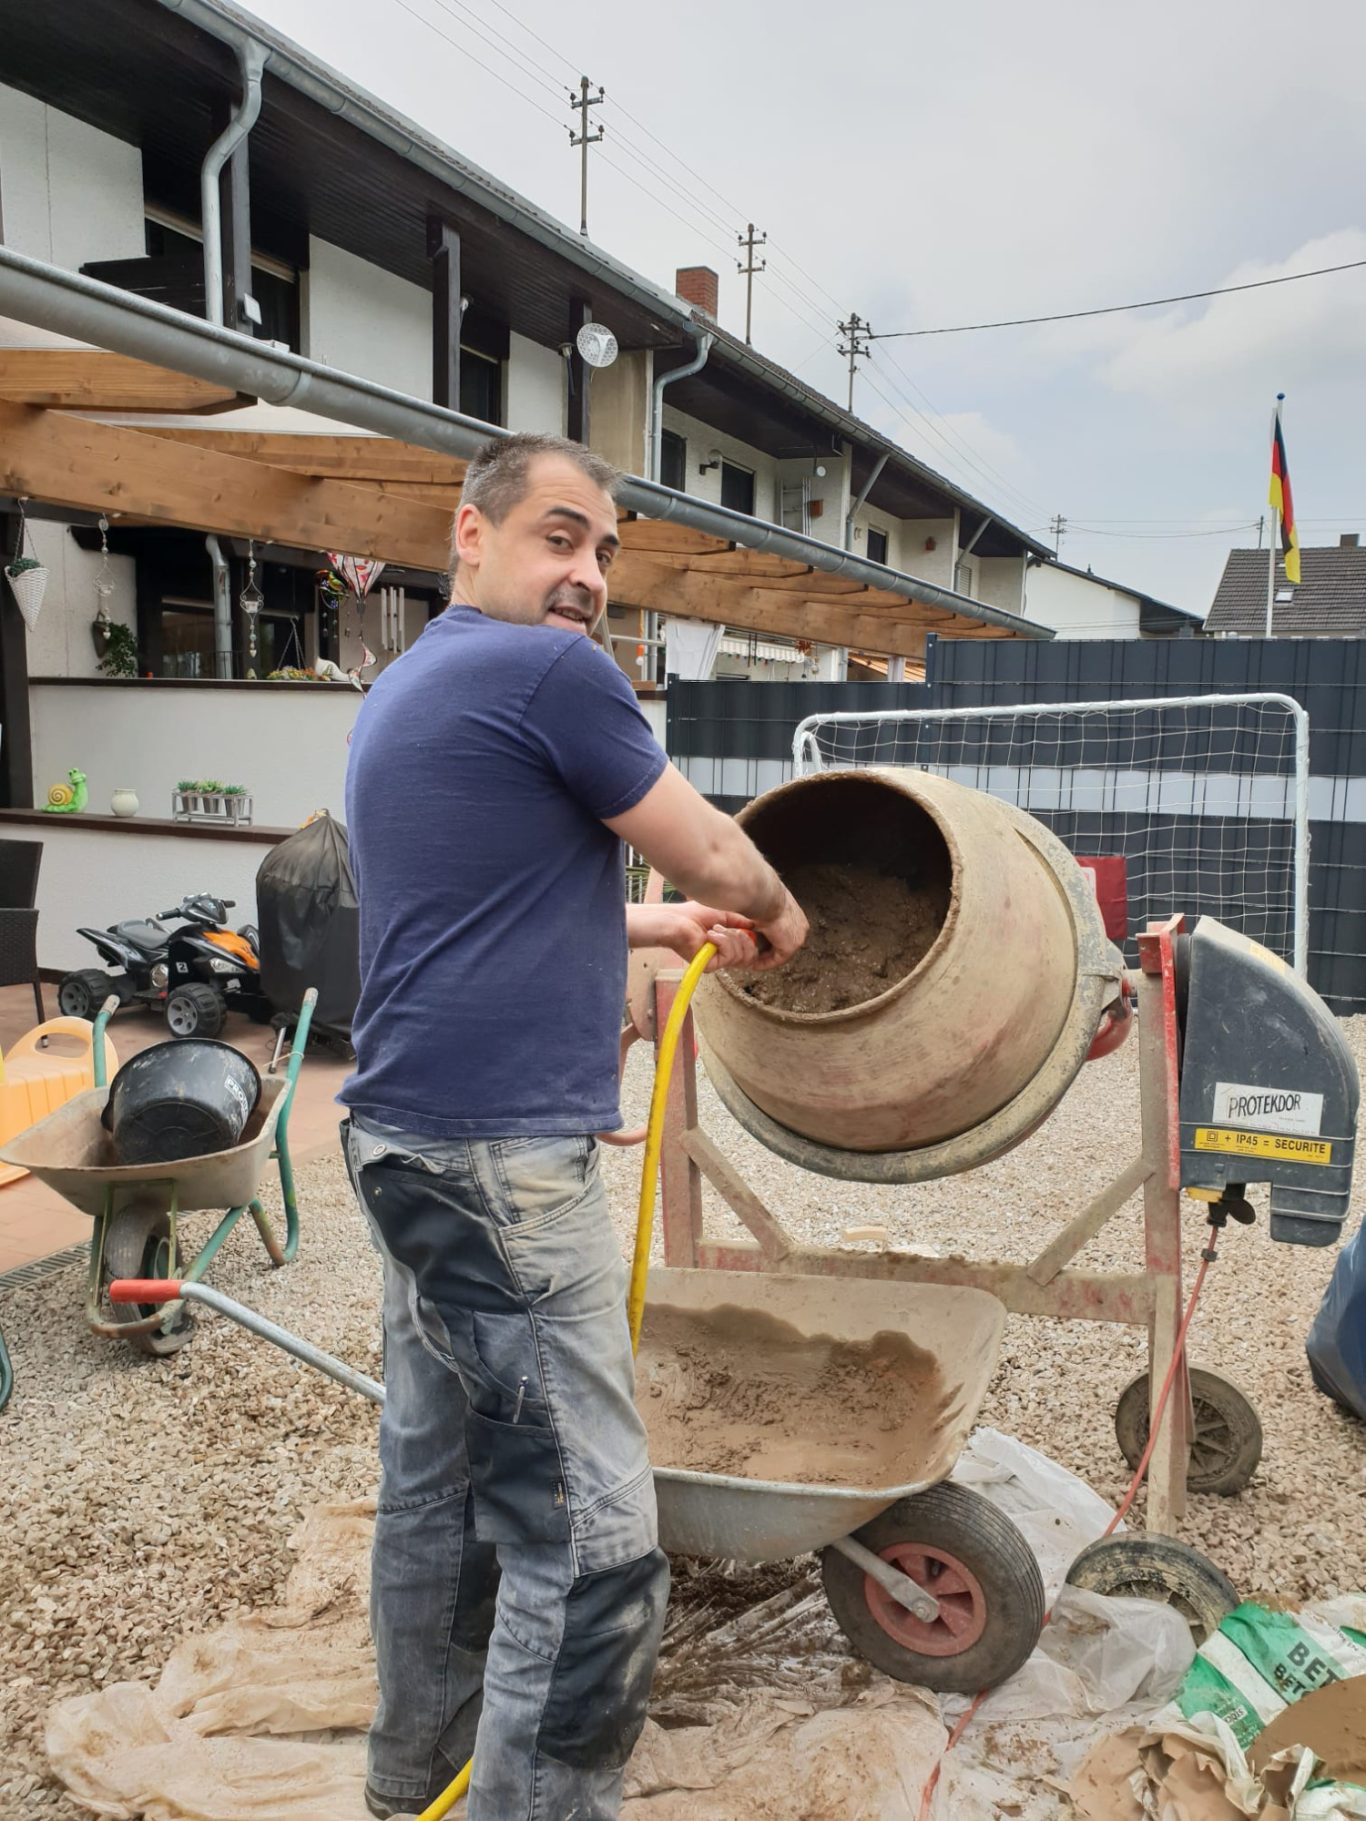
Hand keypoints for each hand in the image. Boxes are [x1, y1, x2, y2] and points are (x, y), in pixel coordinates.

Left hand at [626, 902, 760, 970]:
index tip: (745, 926)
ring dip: (730, 938)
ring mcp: (718, 961)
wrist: (676, 920)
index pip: (751, 950)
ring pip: (742, 956)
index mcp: (728, 943)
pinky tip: (710, 935)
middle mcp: (724, 954)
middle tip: (726, 927)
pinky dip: (722, 942)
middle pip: (751, 956)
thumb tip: (756, 926)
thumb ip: (743, 921)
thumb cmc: (695, 914)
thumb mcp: (726, 913)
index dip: (752, 939)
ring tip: (714, 929)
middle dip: (743, 938)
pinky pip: (730, 956)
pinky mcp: (711, 966)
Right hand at [749, 887, 808, 970]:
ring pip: (780, 954)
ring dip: (765, 959)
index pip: (784, 934)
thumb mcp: (766, 906)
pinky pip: (777, 960)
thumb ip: (765, 915)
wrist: (765, 897)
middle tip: (754, 956)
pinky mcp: (790, 946)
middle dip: (768, 952)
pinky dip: (765, 964)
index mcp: (796, 917)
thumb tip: (755, 918)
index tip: (758, 946)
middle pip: (782, 945)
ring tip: (752, 962)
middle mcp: (801, 928)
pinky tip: (753, 964)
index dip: (769, 942)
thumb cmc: (763, 897)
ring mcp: (798, 938)